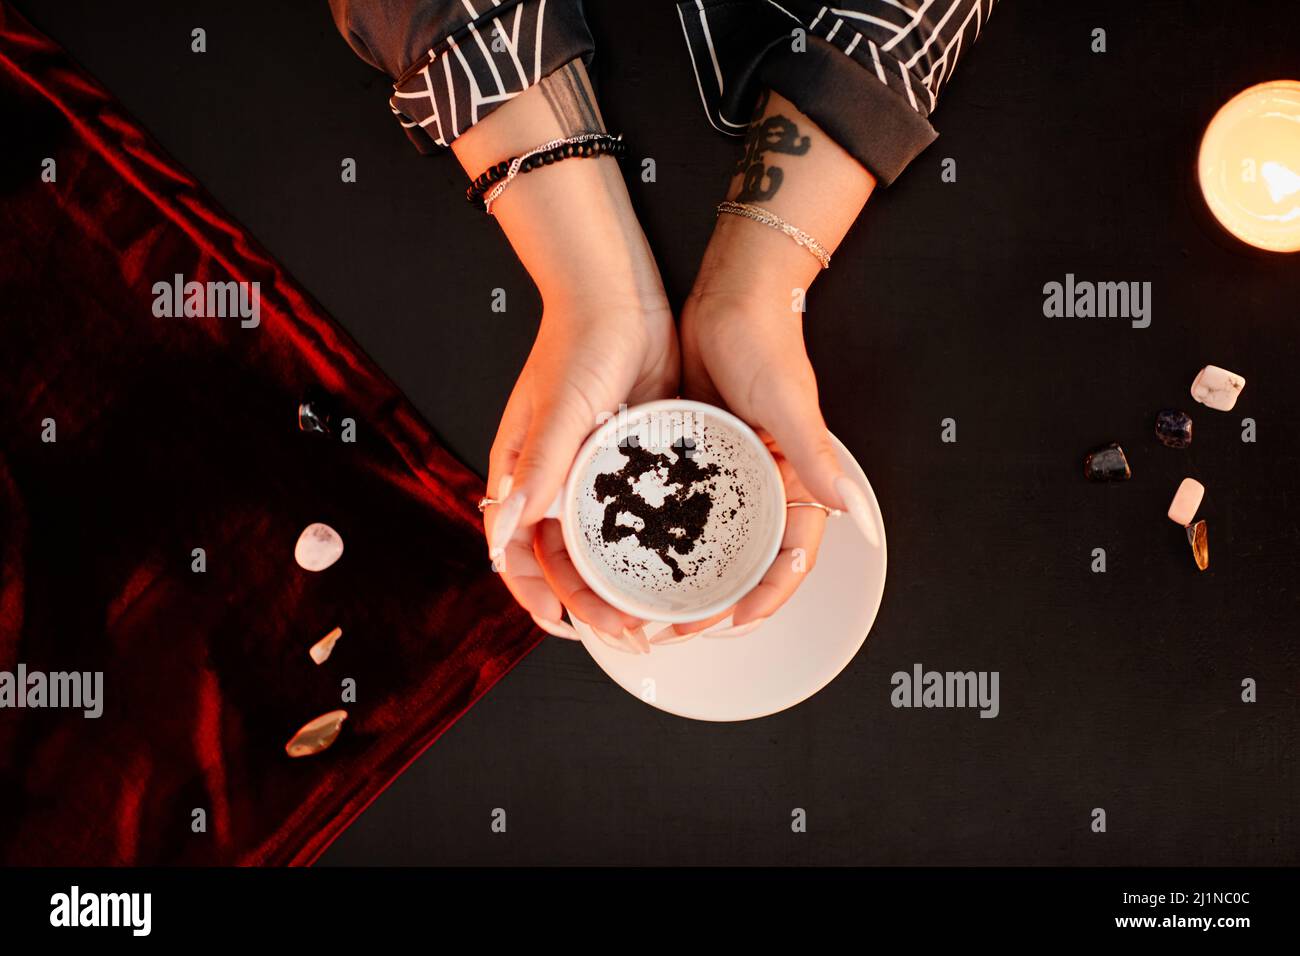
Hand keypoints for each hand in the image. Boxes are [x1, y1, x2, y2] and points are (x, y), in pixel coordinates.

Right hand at [484, 288, 677, 649]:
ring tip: (657, 618)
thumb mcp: (559, 413)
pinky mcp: (637, 464)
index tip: (566, 629)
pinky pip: (641, 517)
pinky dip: (652, 548)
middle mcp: (557, 483)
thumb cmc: (577, 344)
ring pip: (606, 550)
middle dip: (592, 606)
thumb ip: (536, 473)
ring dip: (624, 586)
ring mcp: (598, 476)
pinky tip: (680, 570)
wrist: (623, 297)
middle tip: (631, 635)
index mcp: (523, 476)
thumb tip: (502, 538)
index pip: (519, 554)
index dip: (538, 598)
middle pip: (567, 563)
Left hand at [659, 88, 880, 641]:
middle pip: (744, 561)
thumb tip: (852, 508)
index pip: (789, 556)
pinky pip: (677, 508)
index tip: (733, 622)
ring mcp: (723, 474)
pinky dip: (661, 537)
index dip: (767, 596)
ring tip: (650, 606)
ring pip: (708, 543)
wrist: (728, 295)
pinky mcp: (691, 457)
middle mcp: (762, 484)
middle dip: (716, 601)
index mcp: (794, 480)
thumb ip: (815, 456)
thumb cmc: (765, 341)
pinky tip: (632, 555)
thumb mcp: (789, 402)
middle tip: (677, 627)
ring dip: (684, 578)